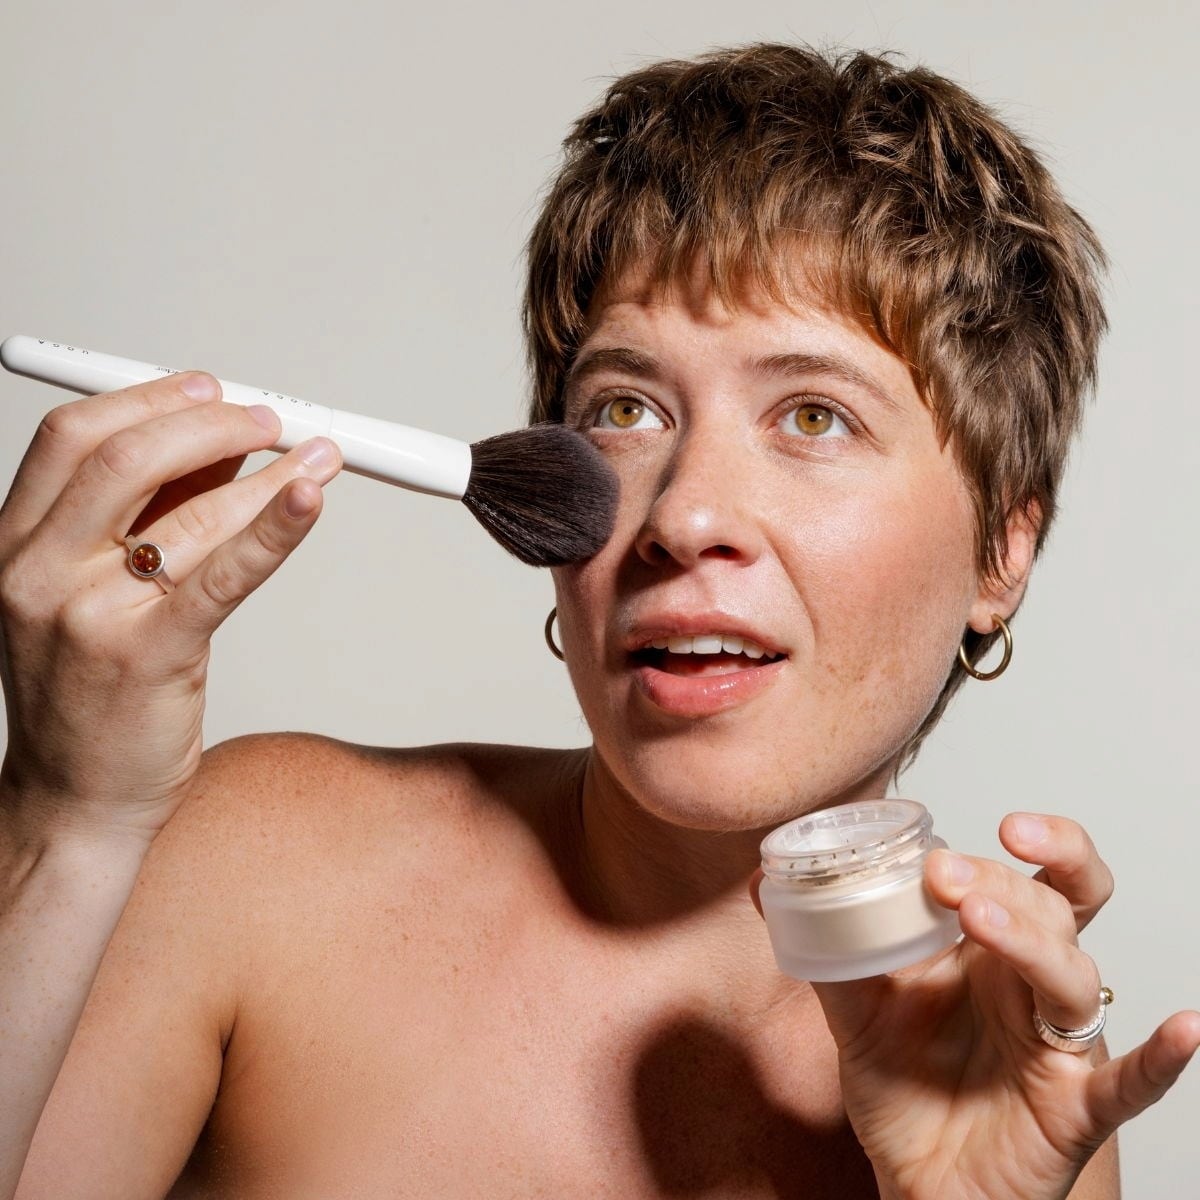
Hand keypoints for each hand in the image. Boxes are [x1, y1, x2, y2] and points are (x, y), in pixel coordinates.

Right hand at [0, 371, 340, 843]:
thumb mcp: (92, 591)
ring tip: (318, 455)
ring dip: (266, 473)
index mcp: (14, 543)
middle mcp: (36, 570)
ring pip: (188, 513)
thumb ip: (146, 516)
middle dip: (212, 422)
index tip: (211, 387)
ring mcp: (86, 614)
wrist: (75, 801)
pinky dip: (275, 527)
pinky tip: (312, 497)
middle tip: (272, 420)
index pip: (75, 437)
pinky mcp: (145, 655)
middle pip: (126, 455)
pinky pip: (222, 574)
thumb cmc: (91, 694)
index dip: (151, 398)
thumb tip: (221, 445)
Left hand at [751, 814, 1199, 1198]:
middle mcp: (1030, 984)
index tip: (951, 838)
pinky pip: (1131, 1082)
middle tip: (947, 875)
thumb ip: (823, 949)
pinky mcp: (1074, 1106)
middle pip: (1049, 911)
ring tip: (982, 919)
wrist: (920, 1183)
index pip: (1025, 877)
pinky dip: (1162, 1057)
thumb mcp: (854, 1012)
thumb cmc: (906, 1088)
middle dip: (1002, 884)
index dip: (1016, 848)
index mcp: (989, 950)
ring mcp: (1056, 1043)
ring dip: (1033, 940)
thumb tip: (766, 885)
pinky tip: (1184, 1027)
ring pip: (1070, 976)